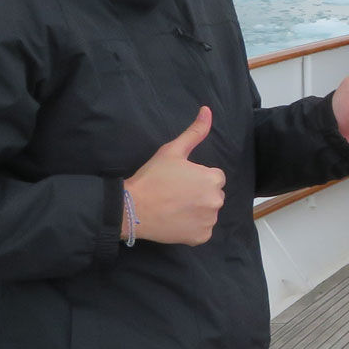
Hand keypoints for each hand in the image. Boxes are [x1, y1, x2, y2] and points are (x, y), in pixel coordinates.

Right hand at [125, 107, 225, 244]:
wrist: (133, 208)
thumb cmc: (152, 177)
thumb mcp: (172, 151)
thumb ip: (194, 132)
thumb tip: (208, 110)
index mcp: (213, 179)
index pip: (214, 177)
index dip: (196, 178)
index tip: (179, 181)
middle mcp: (216, 201)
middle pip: (213, 195)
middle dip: (199, 194)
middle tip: (175, 194)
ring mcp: (209, 221)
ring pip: (208, 213)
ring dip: (196, 211)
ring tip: (174, 207)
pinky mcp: (201, 237)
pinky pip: (202, 231)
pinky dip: (192, 228)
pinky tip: (176, 221)